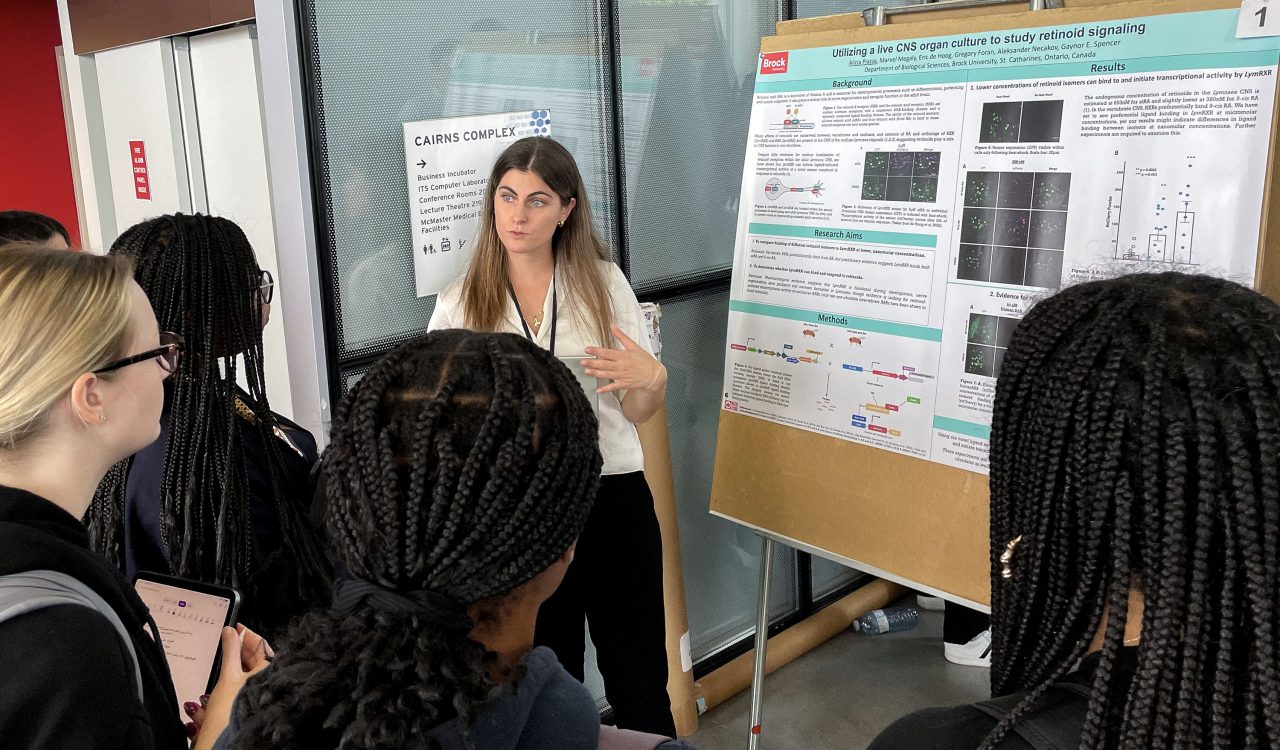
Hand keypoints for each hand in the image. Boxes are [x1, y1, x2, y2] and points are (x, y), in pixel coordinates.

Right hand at [191, 625, 272, 749]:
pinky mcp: (252, 703)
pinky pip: (246, 685)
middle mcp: (270, 681)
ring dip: (237, 662)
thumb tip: (230, 631)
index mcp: (270, 671)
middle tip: (230, 638)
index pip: (262, 646)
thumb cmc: (233, 710)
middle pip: (256, 659)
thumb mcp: (229, 675)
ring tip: (226, 655)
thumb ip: (230, 651)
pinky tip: (227, 677)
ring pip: (250, 672)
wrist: (227, 740)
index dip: (248, 635)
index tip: (238, 627)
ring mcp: (261, 693)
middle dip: (242, 649)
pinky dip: (237, 678)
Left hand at [583, 325, 665, 394]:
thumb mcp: (633, 346)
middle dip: (593, 363)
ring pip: (607, 375)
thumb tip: (613, 327)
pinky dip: (606, 389)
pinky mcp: (625, 384)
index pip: (607, 352)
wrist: (654, 374)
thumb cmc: (644, 360)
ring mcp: (623, 376)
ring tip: (586, 371)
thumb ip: (621, 336)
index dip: (596, 351)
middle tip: (582, 362)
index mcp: (623, 355)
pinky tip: (598, 390)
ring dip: (596, 373)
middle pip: (605, 364)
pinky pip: (614, 387)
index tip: (587, 349)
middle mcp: (621, 366)